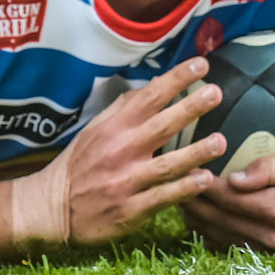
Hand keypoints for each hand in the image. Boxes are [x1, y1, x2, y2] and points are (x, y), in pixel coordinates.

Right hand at [14, 57, 227, 247]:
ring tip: (220, 141)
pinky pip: (163, 197)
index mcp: (113, 128)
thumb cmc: (79, 164)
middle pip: (160, 126)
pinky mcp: (130, 209)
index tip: (200, 65)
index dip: (175, 79)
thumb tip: (153, 86)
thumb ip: (123, 110)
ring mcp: (126, 181)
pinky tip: (204, 179)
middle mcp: (120, 151)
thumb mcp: (94, 130)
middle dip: (189, 108)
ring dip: (195, 152)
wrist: (54, 208)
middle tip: (215, 93)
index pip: (148, 97)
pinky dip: (184, 188)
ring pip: (166, 165)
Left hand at [182, 157, 274, 251]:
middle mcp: (270, 235)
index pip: (224, 197)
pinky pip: (235, 251)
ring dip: (198, 222)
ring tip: (180, 204)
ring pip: (221, 238)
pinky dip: (213, 238)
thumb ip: (268, 170)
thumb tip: (233, 177)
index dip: (200, 184)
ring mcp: (272, 252)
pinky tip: (201, 226)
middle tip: (172, 184)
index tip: (184, 168)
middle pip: (217, 220)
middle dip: (191, 202)